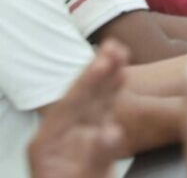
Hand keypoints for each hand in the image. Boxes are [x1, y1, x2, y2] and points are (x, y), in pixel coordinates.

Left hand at [29, 40, 127, 177]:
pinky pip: (102, 112)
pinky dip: (112, 93)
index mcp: (46, 147)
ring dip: (106, 77)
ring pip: (91, 101)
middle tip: (115, 48)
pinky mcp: (91, 143)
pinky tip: (122, 77)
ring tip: (120, 52)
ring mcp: (74, 139)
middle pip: (78, 99)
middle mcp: (57, 139)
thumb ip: (97, 157)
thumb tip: (112, 129)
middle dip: (97, 73)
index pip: (67, 106)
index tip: (105, 62)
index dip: (88, 83)